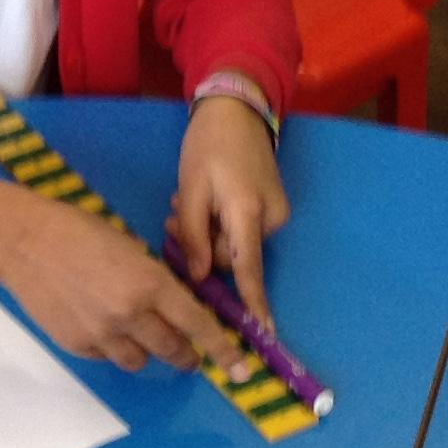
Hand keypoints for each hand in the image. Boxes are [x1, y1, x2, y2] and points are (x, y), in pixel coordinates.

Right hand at [0, 179, 249, 377]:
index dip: (221, 348)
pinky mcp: (77, 344)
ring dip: (147, 351)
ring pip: (140, 360)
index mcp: (149, 282)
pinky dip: (112, 347)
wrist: (24, 242)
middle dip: (186, 355)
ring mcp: (102, 333)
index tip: (238, 366)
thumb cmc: (79, 232)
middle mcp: (130, 314)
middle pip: (173, 350)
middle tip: (190, 356)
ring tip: (136, 333)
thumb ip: (155, 280)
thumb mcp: (130, 248)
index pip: (197, 324)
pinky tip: (100, 324)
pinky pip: (107, 356)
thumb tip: (175, 306)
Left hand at [170, 95, 290, 332]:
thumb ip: (193, 236)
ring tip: (184, 201)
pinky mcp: (272, 207)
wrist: (237, 111)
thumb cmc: (208, 146)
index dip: (253, 305)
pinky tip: (202, 198)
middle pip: (229, 257)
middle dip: (198, 246)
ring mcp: (275, 213)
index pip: (248, 271)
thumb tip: (198, 277)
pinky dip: (217, 222)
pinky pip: (239, 230)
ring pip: (231, 244)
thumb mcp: (190, 189)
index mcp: (248, 214)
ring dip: (204, 231)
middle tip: (172, 218)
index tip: (263, 336)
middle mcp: (270, 219)